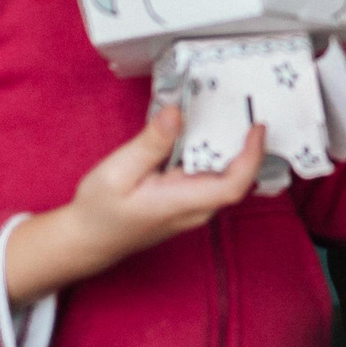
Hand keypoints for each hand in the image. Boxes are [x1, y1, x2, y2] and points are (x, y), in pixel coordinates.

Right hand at [3, 108, 265, 308]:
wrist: (88, 240)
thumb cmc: (100, 212)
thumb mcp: (118, 172)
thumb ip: (151, 144)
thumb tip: (176, 112)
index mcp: (182, 203)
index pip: (233, 185)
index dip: (252, 156)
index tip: (256, 126)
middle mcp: (196, 208)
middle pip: (236, 177)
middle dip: (246, 143)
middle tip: (243, 106)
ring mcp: (194, 207)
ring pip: (224, 175)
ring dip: (230, 145)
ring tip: (229, 110)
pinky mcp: (188, 200)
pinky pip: (210, 175)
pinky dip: (213, 151)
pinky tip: (204, 129)